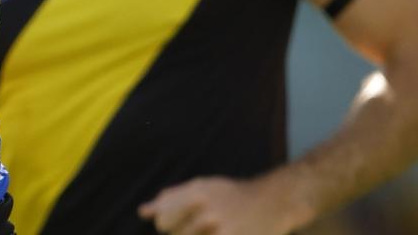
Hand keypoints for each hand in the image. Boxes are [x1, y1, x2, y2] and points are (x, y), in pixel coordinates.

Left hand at [138, 176, 295, 234]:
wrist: (274, 202)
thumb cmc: (232, 195)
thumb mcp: (202, 187)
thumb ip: (171, 198)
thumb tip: (143, 212)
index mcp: (196, 193)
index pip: (162, 220)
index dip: (168, 224)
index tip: (179, 222)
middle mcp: (206, 211)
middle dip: (183, 233)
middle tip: (203, 226)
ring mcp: (219, 229)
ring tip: (213, 228)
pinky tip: (223, 230)